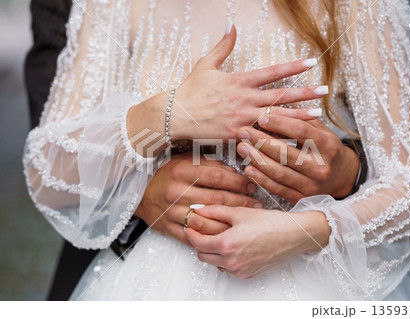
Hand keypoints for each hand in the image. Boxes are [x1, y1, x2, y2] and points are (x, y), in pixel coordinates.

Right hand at [127, 25, 328, 152]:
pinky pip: (261, 137)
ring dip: (298, 117)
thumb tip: (232, 26)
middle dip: (304, 93)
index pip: (272, 72)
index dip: (293, 67)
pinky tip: (293, 140)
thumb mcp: (206, 64)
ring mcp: (242, 118)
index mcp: (239, 81)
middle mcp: (244, 99)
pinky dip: (277, 139)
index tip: (311, 63)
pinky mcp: (236, 134)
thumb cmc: (190, 90)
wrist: (176, 115)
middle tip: (324, 90)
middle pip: (280, 95)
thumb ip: (223, 46)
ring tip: (318, 116)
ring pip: (275, 117)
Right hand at [134, 152, 261, 245]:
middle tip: (256, 203)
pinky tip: (225, 234)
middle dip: (241, 202)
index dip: (238, 182)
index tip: (251, 185)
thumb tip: (234, 171)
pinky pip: (193, 236)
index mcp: (181, 171)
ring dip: (230, 222)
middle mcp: (176, 191)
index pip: (218, 177)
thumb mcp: (184, 160)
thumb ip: (208, 164)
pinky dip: (210, 236)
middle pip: (216, 199)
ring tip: (246, 221)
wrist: (138, 192)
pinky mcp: (168, 227)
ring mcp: (171, 212)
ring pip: (207, 221)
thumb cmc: (165, 174)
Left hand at [185, 205, 330, 278]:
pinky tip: (234, 245)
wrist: (294, 235)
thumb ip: (215, 210)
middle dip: (200, 243)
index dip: (191, 233)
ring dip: (212, 251)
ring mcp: (239, 270)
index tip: (191, 226)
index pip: (197, 243)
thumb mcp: (240, 212)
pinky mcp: (247, 274)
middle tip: (204, 230)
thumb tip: (199, 209)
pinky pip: (227, 268)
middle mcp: (231, 261)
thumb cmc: (271, 223)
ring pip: (214, 263)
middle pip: (202, 255)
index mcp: (227, 245)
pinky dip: (225, 258)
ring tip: (221, 236)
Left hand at [236, 114, 359, 202]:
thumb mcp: (323, 132)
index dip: (280, 123)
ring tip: (242, 147)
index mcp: (328, 147)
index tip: (262, 117)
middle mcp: (321, 167)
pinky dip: (261, 179)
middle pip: (287, 153)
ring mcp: (311, 185)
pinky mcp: (301, 198)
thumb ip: (303, 121)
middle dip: (262, 141)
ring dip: (257, 159)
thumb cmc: (327, 151)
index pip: (302, 132)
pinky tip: (248, 168)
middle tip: (244, 131)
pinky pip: (277, 188)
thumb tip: (277, 108)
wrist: (342, 179)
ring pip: (280, 172)